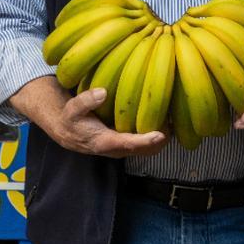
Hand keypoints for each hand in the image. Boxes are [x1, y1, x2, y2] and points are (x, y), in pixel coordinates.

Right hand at [49, 88, 168, 157]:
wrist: (68, 132)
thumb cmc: (72, 119)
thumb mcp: (72, 109)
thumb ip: (85, 101)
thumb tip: (103, 92)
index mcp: (103, 142)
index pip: (128, 144)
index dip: (145, 141)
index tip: (160, 134)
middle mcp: (116, 149)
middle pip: (144, 150)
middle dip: (161, 140)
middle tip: (175, 120)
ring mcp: (123, 149)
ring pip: (148, 150)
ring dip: (162, 138)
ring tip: (174, 118)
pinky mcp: (127, 146)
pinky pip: (146, 145)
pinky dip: (158, 136)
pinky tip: (166, 119)